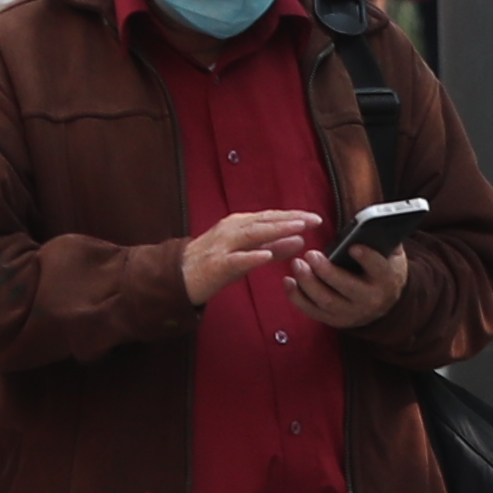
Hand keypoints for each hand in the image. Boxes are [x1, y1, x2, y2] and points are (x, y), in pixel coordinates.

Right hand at [176, 208, 325, 305]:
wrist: (177, 277)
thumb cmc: (212, 264)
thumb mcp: (246, 253)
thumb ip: (273, 246)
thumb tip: (301, 240)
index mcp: (237, 224)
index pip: (270, 216)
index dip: (293, 215)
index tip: (315, 217)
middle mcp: (230, 230)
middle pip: (264, 221)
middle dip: (290, 219)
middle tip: (314, 220)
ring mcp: (222, 246)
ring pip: (253, 234)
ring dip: (277, 230)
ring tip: (298, 229)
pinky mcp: (216, 265)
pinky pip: (237, 259)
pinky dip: (253, 255)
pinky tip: (267, 254)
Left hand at [286, 226, 407, 330]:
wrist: (385, 303)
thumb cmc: (382, 270)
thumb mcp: (390, 254)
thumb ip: (381, 239)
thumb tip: (368, 223)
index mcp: (386, 279)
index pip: (378, 269)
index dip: (367, 258)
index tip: (352, 247)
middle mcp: (370, 299)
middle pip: (346, 287)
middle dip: (326, 271)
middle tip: (310, 254)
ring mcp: (351, 312)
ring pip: (326, 300)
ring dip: (308, 282)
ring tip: (297, 264)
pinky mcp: (334, 320)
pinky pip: (312, 311)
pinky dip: (297, 296)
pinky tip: (289, 281)